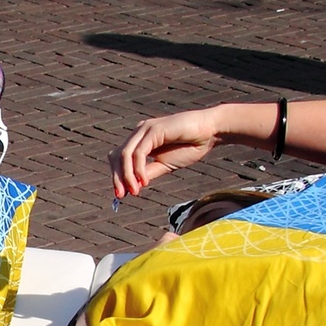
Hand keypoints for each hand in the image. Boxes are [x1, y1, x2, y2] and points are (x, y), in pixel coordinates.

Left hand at [109, 107, 224, 198]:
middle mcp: (139, 133)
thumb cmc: (189, 147)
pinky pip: (140, 152)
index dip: (117, 176)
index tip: (121, 195)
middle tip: (121, 196)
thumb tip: (133, 186)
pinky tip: (145, 182)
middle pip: (116, 156)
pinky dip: (139, 169)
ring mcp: (146, 129)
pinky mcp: (155, 130)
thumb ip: (149, 172)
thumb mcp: (165, 165)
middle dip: (117, 177)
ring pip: (126, 154)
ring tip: (134, 191)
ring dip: (127, 176)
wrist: (209, 133)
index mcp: (140, 140)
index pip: (118, 158)